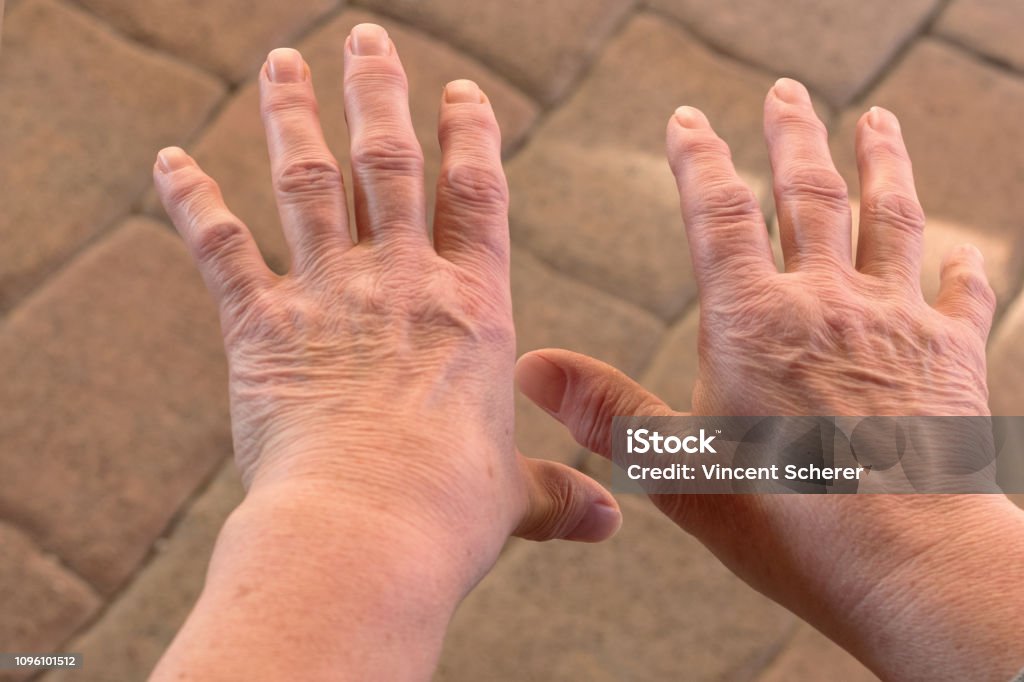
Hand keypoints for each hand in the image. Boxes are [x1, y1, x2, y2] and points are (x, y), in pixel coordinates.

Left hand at [151, 24, 619, 678]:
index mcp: (473, 307)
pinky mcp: (260, 326)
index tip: (461, 93)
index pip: (477, 194)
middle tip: (367, 37)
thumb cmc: (449, 513)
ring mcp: (328, 294)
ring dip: (292, 113)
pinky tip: (169, 160)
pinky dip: (190, 201)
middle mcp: (402, 281)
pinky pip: (220, 246)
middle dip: (379, 92)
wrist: (366, 531)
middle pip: (391, 161)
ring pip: (309, 179)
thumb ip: (559, 494)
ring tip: (283, 61)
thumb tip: (611, 523)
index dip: (470, 135)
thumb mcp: (515, 498)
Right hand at [516, 78, 1023, 679]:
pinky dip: (963, 268)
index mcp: (752, 322)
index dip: (700, 158)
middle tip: (786, 92)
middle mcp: (826, 303)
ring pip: (891, 219)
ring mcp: (895, 321)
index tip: (689, 120)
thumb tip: (531, 367)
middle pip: (810, 194)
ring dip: (884, 164)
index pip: (718, 214)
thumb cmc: (788, 521)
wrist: (909, 560)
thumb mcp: (678, 467)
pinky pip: (962, 295)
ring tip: (880, 122)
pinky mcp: (951, 355)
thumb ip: (607, 409)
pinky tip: (964, 253)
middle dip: (794, 135)